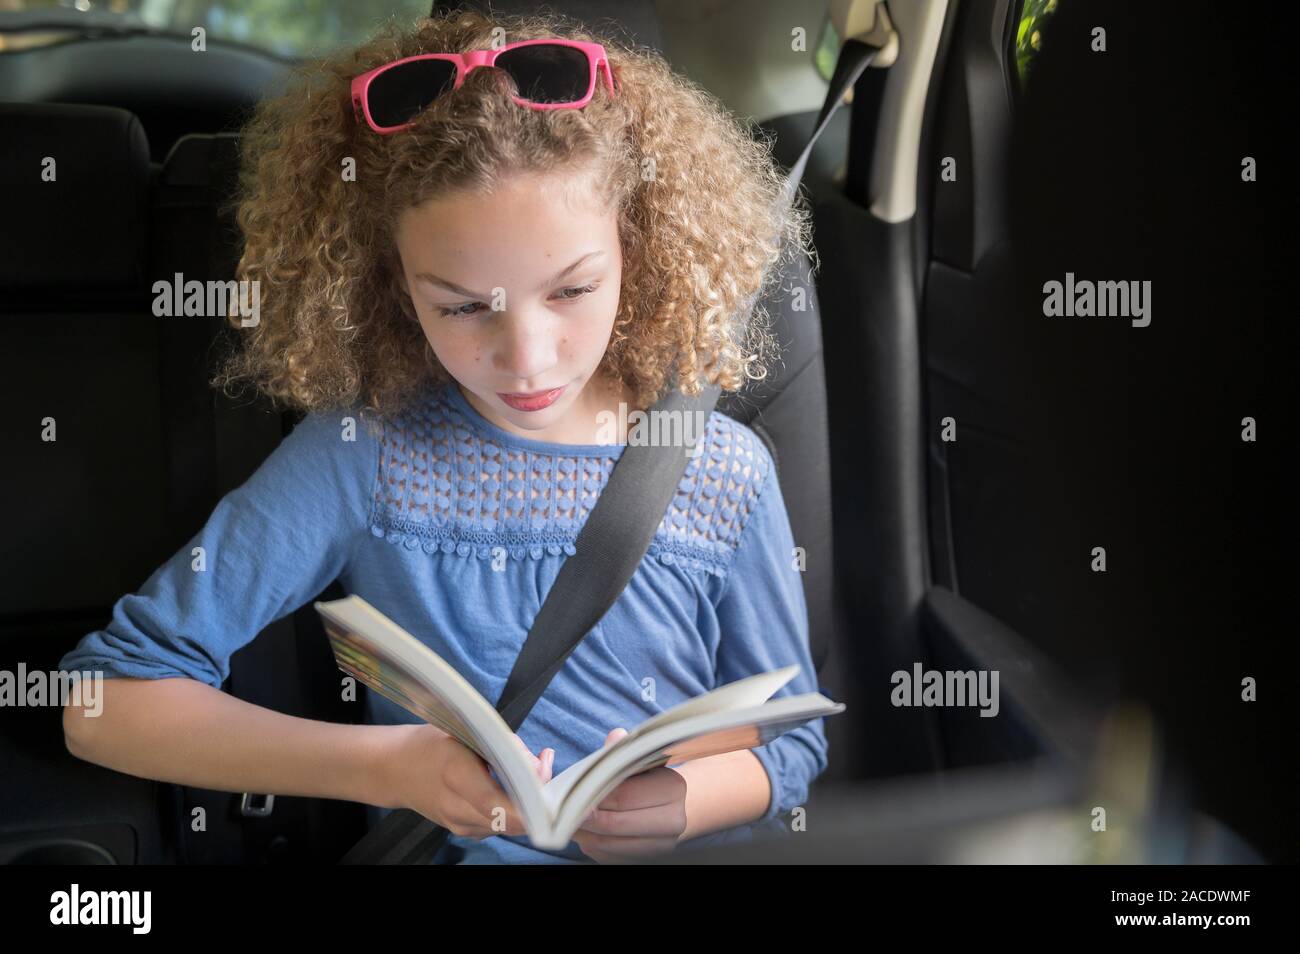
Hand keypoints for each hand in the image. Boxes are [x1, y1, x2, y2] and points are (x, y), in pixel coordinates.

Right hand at [390, 724, 553, 839]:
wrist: (394, 768)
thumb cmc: (431, 744)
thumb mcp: (467, 731)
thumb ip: (506, 747)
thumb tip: (540, 765)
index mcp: (456, 777)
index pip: (499, 805)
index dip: (530, 803)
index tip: (549, 786)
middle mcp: (457, 809)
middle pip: (511, 820)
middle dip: (538, 800)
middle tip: (546, 767)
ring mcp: (459, 825)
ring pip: (510, 825)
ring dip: (528, 804)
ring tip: (534, 772)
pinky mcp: (463, 830)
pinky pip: (499, 825)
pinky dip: (514, 809)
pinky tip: (517, 786)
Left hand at [571, 728, 687, 863]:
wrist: (668, 808)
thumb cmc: (646, 779)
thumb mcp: (637, 760)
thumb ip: (622, 750)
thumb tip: (615, 737)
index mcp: (673, 789)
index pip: (624, 795)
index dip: (594, 794)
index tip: (574, 792)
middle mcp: (674, 821)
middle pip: (615, 824)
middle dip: (585, 817)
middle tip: (565, 810)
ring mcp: (662, 846)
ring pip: (609, 845)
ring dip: (585, 834)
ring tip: (570, 821)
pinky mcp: (646, 862)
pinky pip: (609, 858)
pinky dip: (592, 846)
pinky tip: (586, 833)